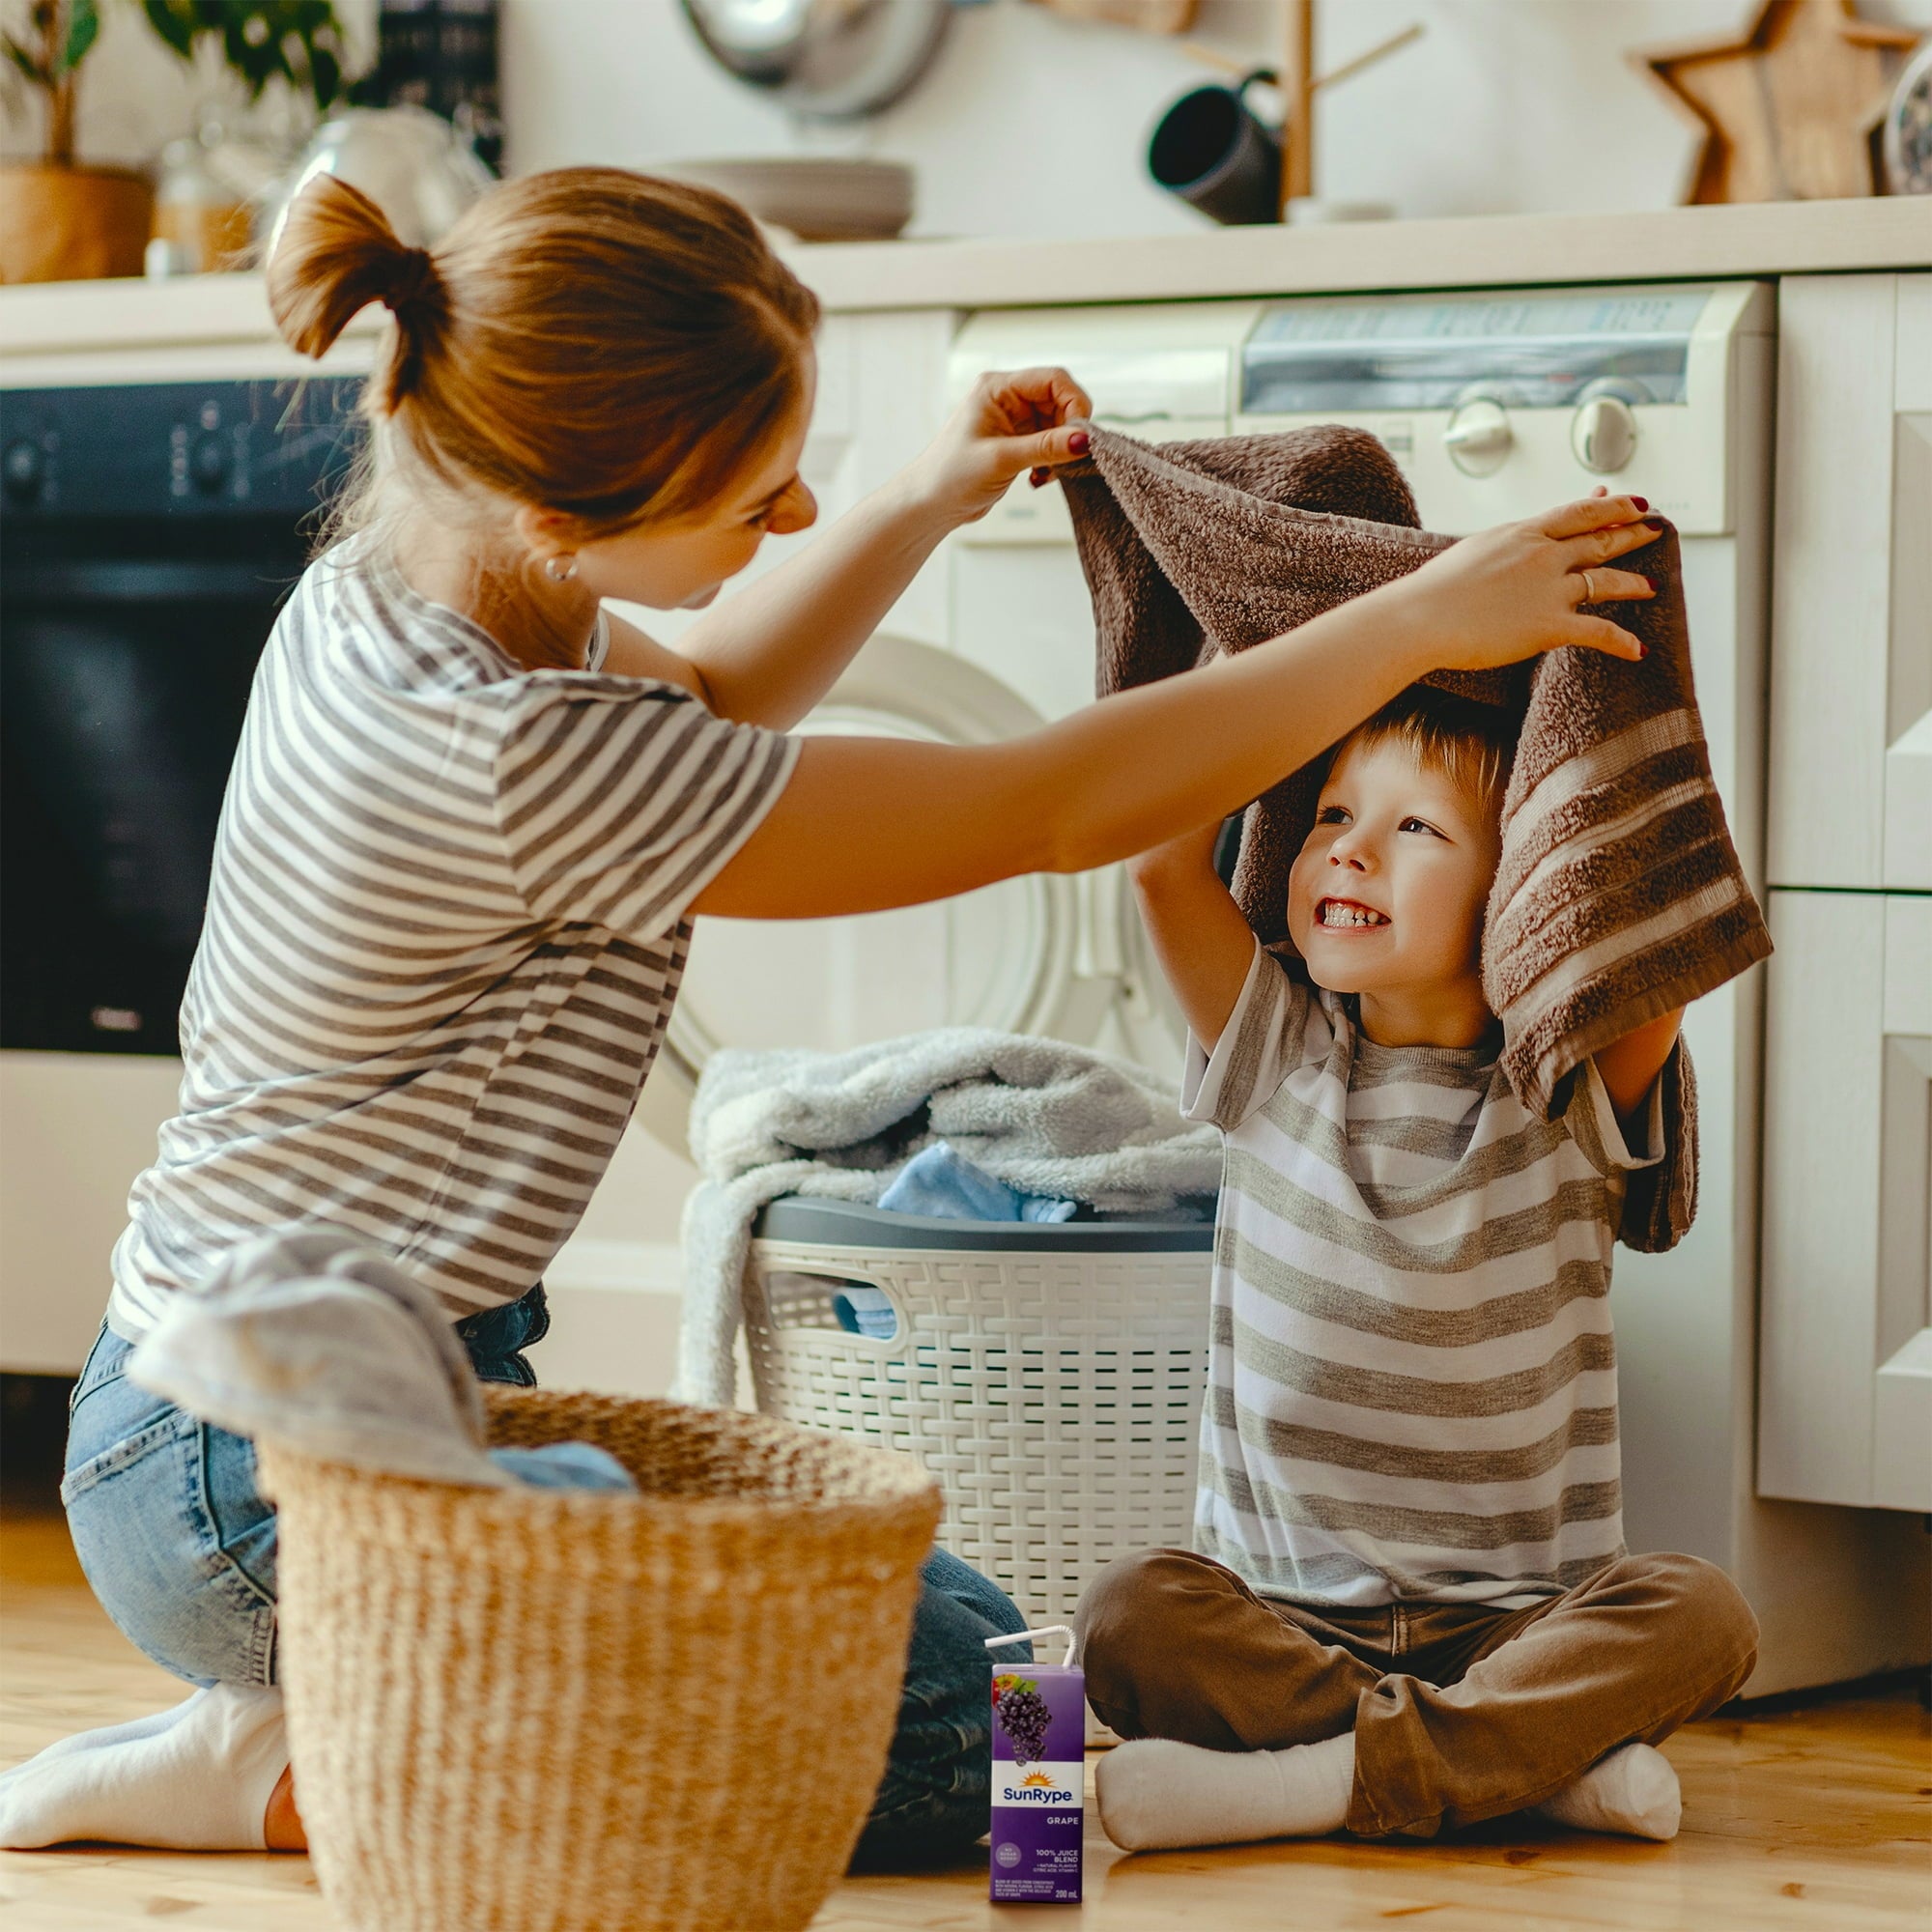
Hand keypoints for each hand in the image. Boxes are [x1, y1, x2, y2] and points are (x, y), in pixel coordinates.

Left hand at [902, 366, 1094, 527]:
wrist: (929, 504)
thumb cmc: (950, 476)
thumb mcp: (1001, 459)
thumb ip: (1045, 447)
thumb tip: (1084, 439)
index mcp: (998, 388)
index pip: (1053, 379)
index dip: (1074, 403)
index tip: (1081, 435)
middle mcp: (1008, 398)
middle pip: (1061, 401)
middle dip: (1069, 431)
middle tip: (1067, 459)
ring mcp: (1014, 420)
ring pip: (1059, 425)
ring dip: (1061, 451)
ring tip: (1045, 473)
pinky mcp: (1019, 442)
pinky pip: (1051, 444)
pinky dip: (1053, 462)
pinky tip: (1038, 479)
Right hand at [1376, 491, 1660, 671]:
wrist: (1421, 617)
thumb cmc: (1432, 590)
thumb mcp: (1473, 551)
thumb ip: (1503, 545)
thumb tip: (1510, 544)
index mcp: (1523, 533)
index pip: (1578, 513)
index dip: (1611, 506)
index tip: (1632, 502)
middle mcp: (1543, 555)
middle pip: (1600, 539)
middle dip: (1632, 533)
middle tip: (1655, 529)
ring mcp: (1550, 589)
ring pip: (1606, 581)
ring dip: (1633, 583)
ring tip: (1651, 587)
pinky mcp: (1549, 625)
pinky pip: (1598, 632)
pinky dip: (1621, 642)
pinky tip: (1638, 651)